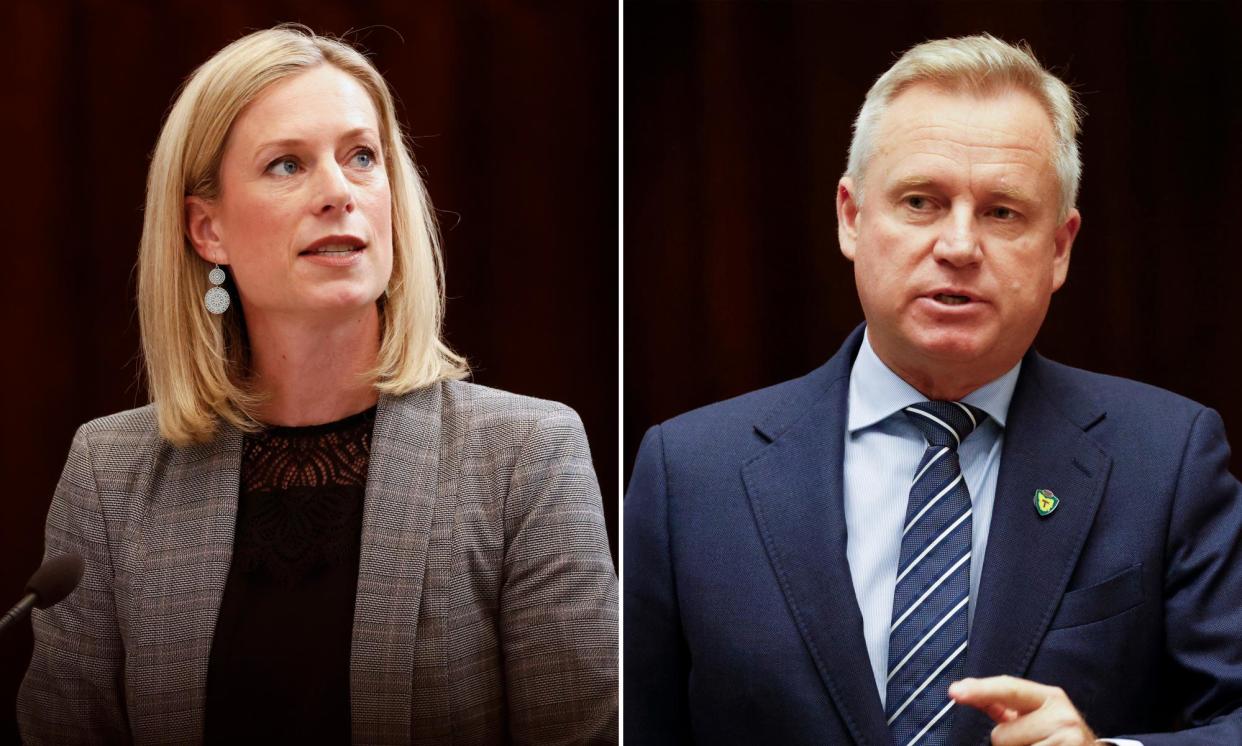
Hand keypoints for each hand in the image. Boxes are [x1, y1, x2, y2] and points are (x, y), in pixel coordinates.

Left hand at [949, 675, 1097, 745]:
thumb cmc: (1057, 735)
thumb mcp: (1035, 714)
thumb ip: (1002, 704)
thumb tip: (963, 691)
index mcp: (1050, 697)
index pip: (1008, 689)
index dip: (980, 690)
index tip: (955, 692)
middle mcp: (1063, 716)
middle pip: (1001, 735)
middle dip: (1008, 742)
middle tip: (1032, 741)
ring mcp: (1069, 740)